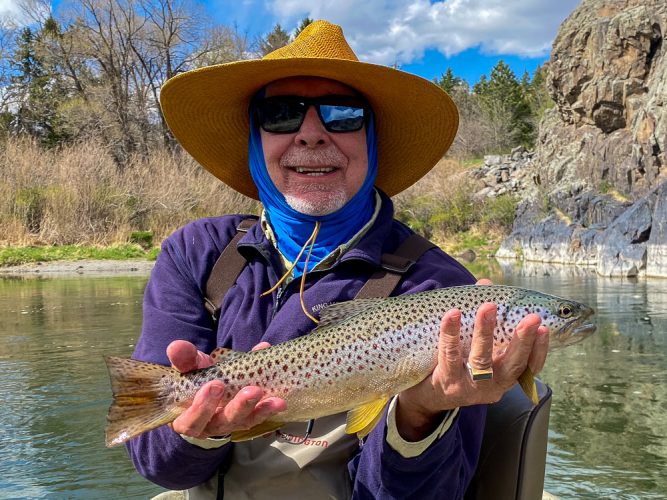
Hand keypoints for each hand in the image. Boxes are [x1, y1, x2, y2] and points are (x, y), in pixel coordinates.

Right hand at [167, 340, 286, 438]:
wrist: (210, 386)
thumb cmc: (197, 380)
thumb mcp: (190, 368)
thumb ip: (184, 359)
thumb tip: (176, 346)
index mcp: (188, 418)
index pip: (192, 420)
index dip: (203, 406)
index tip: (215, 384)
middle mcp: (210, 426)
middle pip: (223, 423)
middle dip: (238, 406)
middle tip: (251, 390)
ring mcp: (231, 424)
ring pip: (244, 422)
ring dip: (260, 410)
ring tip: (275, 400)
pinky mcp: (247, 420)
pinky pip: (259, 417)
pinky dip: (269, 407)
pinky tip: (280, 399)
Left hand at [395, 295, 548, 440]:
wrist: (427, 395)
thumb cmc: (457, 364)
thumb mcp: (474, 346)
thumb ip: (483, 316)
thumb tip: (486, 284)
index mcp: (504, 376)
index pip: (529, 366)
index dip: (539, 349)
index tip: (545, 328)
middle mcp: (492, 386)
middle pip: (512, 364)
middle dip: (522, 340)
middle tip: (532, 318)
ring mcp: (470, 387)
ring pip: (481, 359)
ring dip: (486, 332)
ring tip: (488, 307)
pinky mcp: (448, 383)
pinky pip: (449, 355)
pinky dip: (451, 333)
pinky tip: (452, 314)